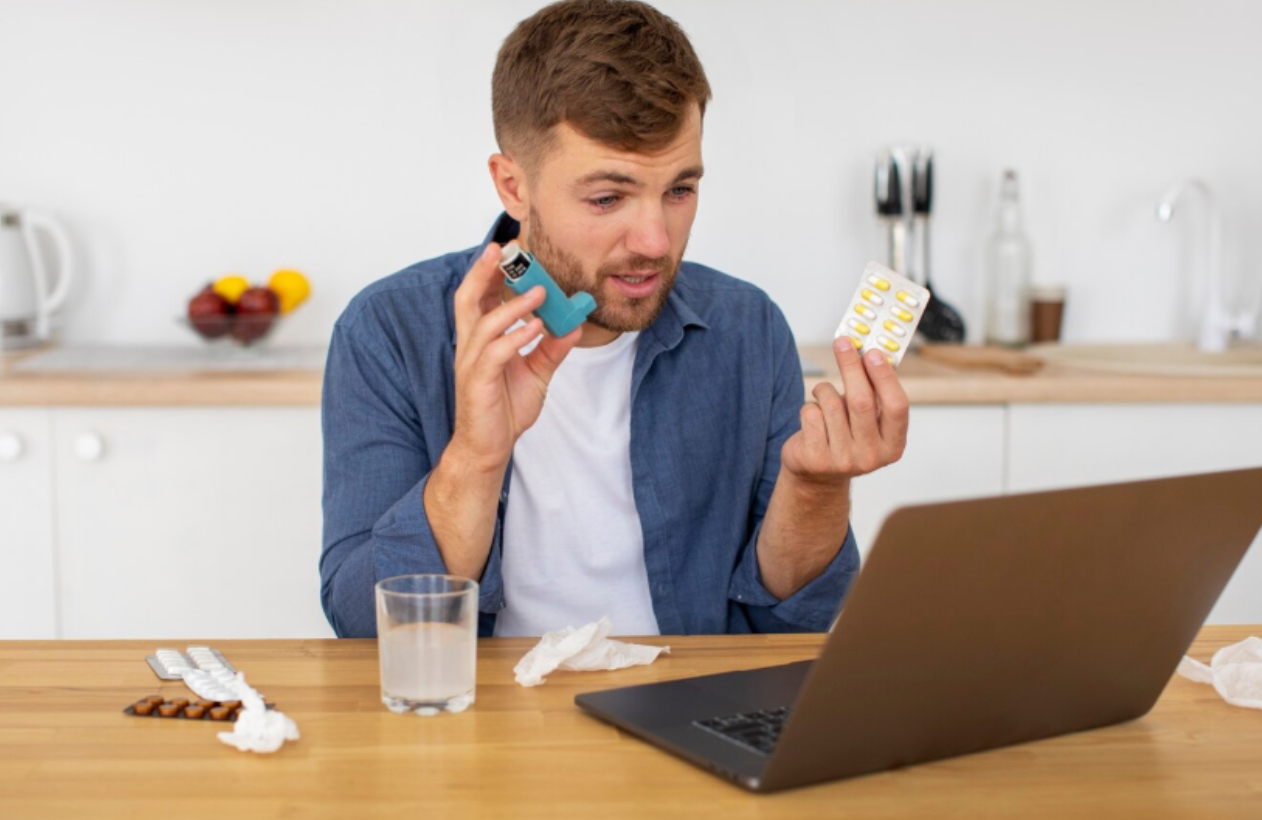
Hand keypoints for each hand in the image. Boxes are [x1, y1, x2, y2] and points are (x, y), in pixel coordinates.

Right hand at [448, 242, 582, 474]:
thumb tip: (573, 325)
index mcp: (481, 340)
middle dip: (483, 272)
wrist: (489, 448)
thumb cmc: (504, 409)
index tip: (508, 250)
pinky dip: (515, 337)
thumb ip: (551, 348)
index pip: (479, 296)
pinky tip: (536, 328)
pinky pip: (495, 353)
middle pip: (468, 298)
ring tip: (540, 292)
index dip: (489, 271)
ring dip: (513, 305)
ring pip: (485, 323)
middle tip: (505, 250)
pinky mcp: (478, 383)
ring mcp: (472, 364)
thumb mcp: (536, 373)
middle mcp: (471, 346)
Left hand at [780, 340, 908, 486]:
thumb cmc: (847, 439)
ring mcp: (843, 460)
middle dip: (851, 366)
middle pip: (862, 401)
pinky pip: (811, 413)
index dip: (885, 377)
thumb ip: (875, 395)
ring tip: (823, 395)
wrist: (818, 476)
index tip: (873, 352)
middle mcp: (871, 456)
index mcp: (893, 446)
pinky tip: (813, 418)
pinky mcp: (815, 458)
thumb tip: (871, 353)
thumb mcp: (869, 422)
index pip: (897, 406)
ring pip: (831, 404)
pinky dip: (809, 406)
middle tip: (843, 343)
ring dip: (824, 390)